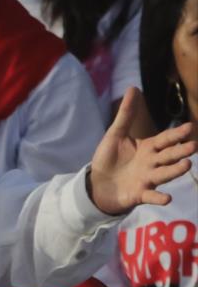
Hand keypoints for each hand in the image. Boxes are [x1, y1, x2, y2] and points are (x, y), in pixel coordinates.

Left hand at [88, 88, 195, 214]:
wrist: (98, 183)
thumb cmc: (110, 157)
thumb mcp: (116, 134)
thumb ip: (126, 114)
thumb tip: (133, 88)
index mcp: (149, 148)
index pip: (165, 139)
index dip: (176, 134)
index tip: (189, 126)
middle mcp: (152, 163)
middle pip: (169, 156)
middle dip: (181, 151)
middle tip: (194, 146)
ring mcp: (148, 179)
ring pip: (164, 174)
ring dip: (175, 170)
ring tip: (187, 164)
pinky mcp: (139, 194)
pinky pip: (151, 196)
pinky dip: (158, 198)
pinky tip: (167, 198)